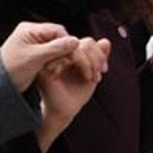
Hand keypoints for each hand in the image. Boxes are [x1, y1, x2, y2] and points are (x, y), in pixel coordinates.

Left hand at [0, 22, 79, 92]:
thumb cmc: (13, 69)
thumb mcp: (35, 58)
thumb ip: (56, 48)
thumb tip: (76, 41)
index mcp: (29, 29)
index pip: (58, 31)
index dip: (67, 43)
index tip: (72, 57)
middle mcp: (32, 33)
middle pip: (59, 38)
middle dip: (65, 51)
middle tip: (68, 64)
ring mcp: (34, 43)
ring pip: (58, 46)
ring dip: (62, 57)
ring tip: (57, 69)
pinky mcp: (37, 53)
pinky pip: (53, 53)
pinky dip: (57, 61)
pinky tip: (54, 69)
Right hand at [35, 37, 110, 151]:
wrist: (65, 111)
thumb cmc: (76, 94)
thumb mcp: (92, 73)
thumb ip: (99, 57)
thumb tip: (105, 41)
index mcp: (68, 54)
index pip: (87, 42)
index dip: (99, 53)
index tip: (104, 69)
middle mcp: (59, 53)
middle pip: (83, 42)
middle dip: (97, 58)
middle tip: (99, 74)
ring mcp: (51, 57)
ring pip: (76, 46)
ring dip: (91, 62)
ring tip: (93, 78)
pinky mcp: (47, 65)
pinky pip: (68, 54)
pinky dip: (84, 64)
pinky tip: (87, 78)